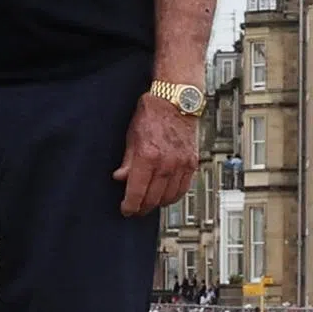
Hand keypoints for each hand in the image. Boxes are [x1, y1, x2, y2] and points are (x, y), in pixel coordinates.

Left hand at [112, 93, 197, 216]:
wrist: (175, 101)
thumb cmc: (151, 114)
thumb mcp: (131, 135)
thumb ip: (127, 160)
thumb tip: (120, 178)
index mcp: (148, 155)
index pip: (137, 191)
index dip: (130, 205)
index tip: (125, 210)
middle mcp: (167, 163)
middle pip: (153, 198)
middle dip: (142, 207)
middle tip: (135, 209)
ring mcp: (182, 165)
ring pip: (170, 197)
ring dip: (157, 204)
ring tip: (148, 203)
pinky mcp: (192, 164)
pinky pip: (183, 189)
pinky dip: (173, 196)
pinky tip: (165, 195)